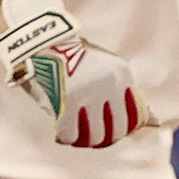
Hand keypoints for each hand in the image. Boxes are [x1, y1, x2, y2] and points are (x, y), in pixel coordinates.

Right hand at [0, 0, 149, 147]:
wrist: (42, 38)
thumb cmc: (71, 54)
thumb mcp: (103, 65)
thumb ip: (115, 88)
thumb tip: (128, 122)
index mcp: (122, 74)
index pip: (135, 116)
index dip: (124, 130)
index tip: (112, 132)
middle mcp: (110, 85)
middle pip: (117, 130)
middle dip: (104, 139)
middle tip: (93, 138)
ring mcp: (90, 94)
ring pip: (95, 136)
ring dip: (85, 141)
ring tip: (77, 137)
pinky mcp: (68, 101)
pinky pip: (71, 133)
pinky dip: (66, 138)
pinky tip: (62, 134)